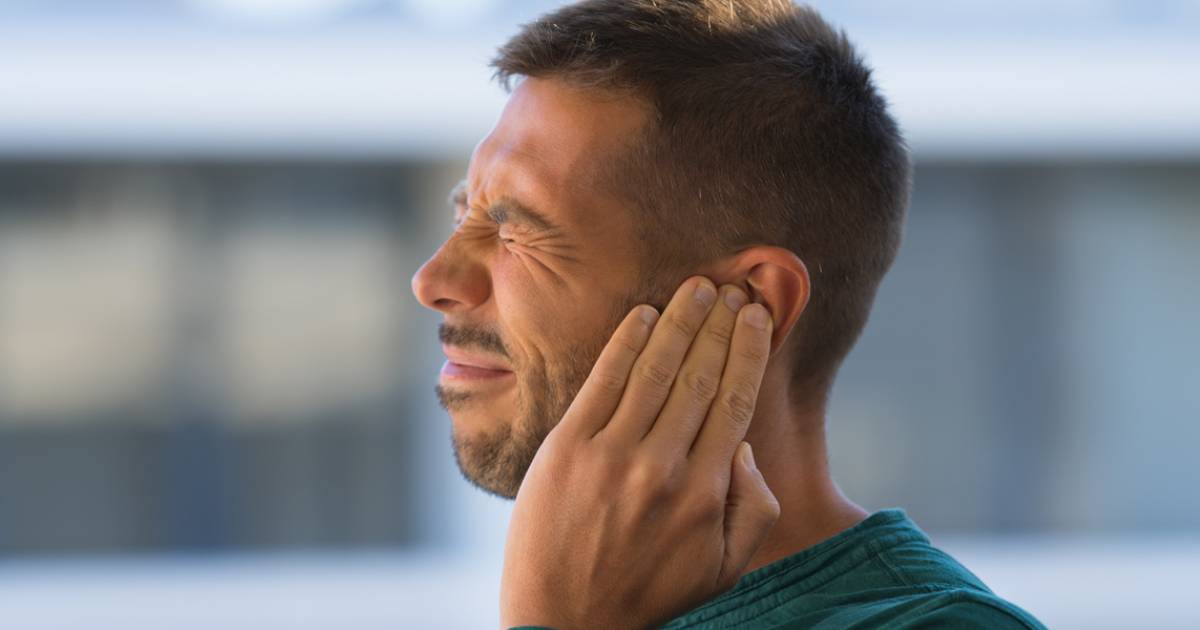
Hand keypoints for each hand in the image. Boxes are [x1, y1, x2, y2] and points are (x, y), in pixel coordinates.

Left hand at [500, 276, 779, 628]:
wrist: (564, 622)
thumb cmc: (650, 595)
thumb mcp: (722, 570)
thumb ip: (752, 510)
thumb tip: (744, 448)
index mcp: (706, 494)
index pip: (736, 403)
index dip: (750, 353)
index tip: (759, 317)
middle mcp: (662, 467)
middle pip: (700, 377)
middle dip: (720, 327)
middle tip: (733, 290)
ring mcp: (611, 455)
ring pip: (655, 370)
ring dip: (681, 322)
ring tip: (698, 289)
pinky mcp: (566, 449)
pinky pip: (602, 381)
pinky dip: (626, 342)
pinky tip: (645, 315)